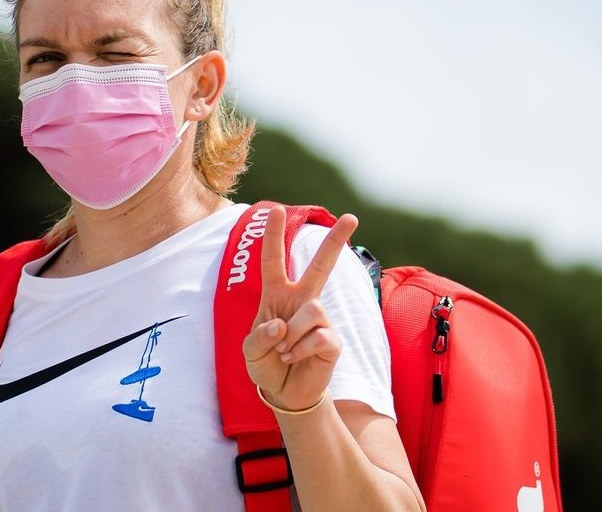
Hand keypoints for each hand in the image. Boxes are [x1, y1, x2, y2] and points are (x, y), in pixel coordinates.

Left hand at [241, 206, 358, 411]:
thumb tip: (282, 325)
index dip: (275, 236)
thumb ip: (259, 337)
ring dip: (291, 334)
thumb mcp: (250, 351)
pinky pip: (318, 336)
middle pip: (319, 266)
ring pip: (312, 309)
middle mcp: (301, 301)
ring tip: (284, 350)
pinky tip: (295, 358)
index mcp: (277, 295)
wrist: (283, 392)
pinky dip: (300, 350)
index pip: (274, 261)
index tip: (278, 209)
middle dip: (335, 241)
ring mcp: (320, 320)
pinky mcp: (332, 340)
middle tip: (351, 217)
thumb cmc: (267, 363)